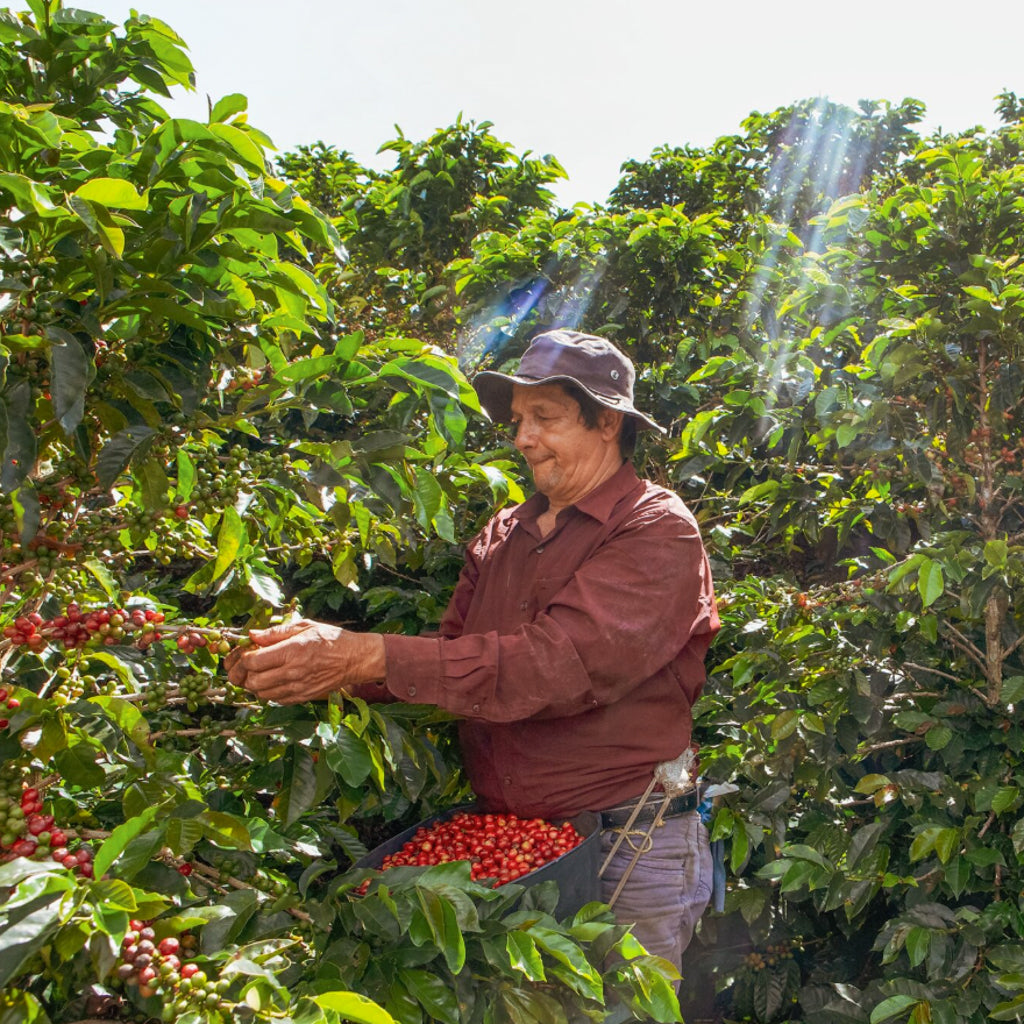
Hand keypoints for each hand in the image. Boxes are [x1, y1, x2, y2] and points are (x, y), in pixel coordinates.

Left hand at [226, 618, 385, 704]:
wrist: (354, 659)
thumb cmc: (331, 639)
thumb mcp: (304, 626)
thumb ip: (276, 632)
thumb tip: (252, 635)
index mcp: (291, 651)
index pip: (253, 662)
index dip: (243, 658)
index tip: (246, 652)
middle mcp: (292, 672)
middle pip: (253, 682)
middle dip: (245, 674)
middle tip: (248, 665)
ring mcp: (297, 688)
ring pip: (261, 694)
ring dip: (256, 685)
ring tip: (261, 673)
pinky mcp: (302, 697)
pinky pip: (275, 700)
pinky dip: (269, 692)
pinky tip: (275, 681)